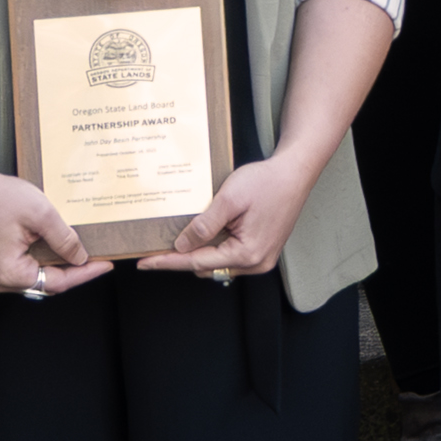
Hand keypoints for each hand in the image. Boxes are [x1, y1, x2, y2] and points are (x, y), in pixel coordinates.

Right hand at [0, 166, 110, 299]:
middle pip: (46, 282)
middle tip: (98, 257)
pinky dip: (42, 258)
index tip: (106, 264)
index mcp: (9, 274)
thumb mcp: (41, 214)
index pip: (58, 282)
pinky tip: (57, 245)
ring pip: (36, 275)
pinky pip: (24, 266)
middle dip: (73, 270)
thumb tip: (80, 258)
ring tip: (82, 251)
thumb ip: (64, 239)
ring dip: (57, 264)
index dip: (86, 273)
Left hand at [142, 144, 319, 277]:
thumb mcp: (229, 200)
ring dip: (201, 252)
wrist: (295, 172)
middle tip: (159, 246)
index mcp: (247, 253)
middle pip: (207, 267)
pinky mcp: (263, 250)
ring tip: (185, 236)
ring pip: (219, 264)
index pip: (196, 263)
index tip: (145, 263)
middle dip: (184, 258)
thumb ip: (204, 226)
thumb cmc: (268, 182)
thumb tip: (183, 246)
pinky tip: (207, 233)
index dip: (168, 261)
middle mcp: (256, 262)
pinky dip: (216, 248)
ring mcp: (262, 258)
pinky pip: (231, 257)